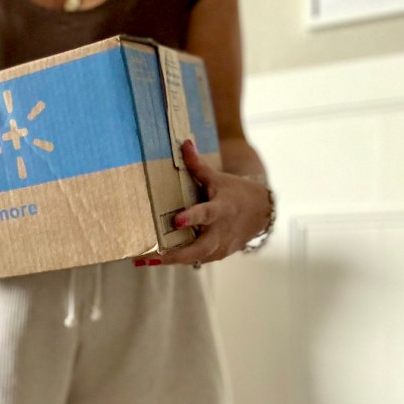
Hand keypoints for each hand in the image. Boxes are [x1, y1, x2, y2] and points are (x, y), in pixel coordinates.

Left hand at [137, 140, 271, 266]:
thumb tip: (183, 143)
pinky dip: (178, 260)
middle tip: (152, 257)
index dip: (192, 218)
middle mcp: (221, 231)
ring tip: (143, 261)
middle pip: (199, 248)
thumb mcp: (217, 177)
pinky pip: (195, 260)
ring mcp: (221, 246)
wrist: (260, 211)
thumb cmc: (234, 192)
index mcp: (221, 209)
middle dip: (176, 255)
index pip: (206, 213)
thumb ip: (197, 165)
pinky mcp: (217, 255)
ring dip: (171, 260)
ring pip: (195, 258)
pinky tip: (155, 260)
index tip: (177, 221)